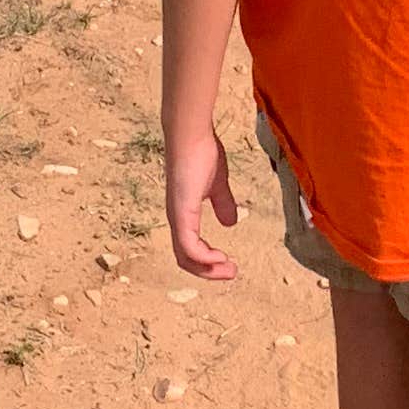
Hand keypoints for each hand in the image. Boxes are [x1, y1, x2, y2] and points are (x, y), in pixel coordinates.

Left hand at [167, 126, 239, 278]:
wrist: (191, 136)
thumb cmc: (202, 154)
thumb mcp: (218, 184)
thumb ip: (223, 203)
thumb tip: (230, 222)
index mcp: (184, 213)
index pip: (189, 248)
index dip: (207, 260)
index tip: (229, 262)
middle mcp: (177, 219)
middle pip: (185, 259)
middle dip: (208, 271)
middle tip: (232, 273)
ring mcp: (177, 217)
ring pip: (185, 257)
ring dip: (207, 269)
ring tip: (229, 269)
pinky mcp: (181, 214)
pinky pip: (188, 247)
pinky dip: (203, 258)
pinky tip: (219, 258)